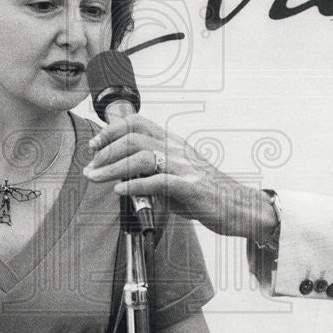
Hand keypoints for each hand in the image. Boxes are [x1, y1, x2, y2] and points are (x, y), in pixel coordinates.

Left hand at [85, 114, 274, 240]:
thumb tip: (123, 176)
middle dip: (106, 150)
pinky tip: (120, 190)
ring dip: (113, 167)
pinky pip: (159, 181)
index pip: (138, 124)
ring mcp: (185, 167)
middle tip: (91, 167)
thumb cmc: (207, 195)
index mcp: (173, 144)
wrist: (241, 208)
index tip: (94, 146)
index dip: (112, 130)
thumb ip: (152, 173)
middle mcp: (177, 150)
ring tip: (96, 178)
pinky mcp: (191, 187)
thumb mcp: (174, 178)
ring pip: (142, 156)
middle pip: (134, 137)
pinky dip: (135, 185)